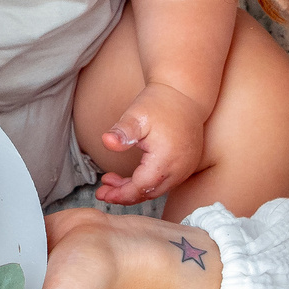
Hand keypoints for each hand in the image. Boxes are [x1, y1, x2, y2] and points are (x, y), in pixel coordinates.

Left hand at [94, 81, 206, 205]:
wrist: (184, 94)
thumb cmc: (159, 103)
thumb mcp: (136, 115)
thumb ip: (122, 131)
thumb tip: (107, 141)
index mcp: (166, 159)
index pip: (141, 187)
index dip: (120, 193)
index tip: (102, 193)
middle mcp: (180, 169)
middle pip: (149, 192)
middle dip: (124, 195)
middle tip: (103, 190)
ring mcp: (186, 168)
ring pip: (157, 189)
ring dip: (135, 189)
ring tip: (112, 182)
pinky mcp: (187, 165)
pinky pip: (165, 182)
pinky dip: (147, 183)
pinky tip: (133, 176)